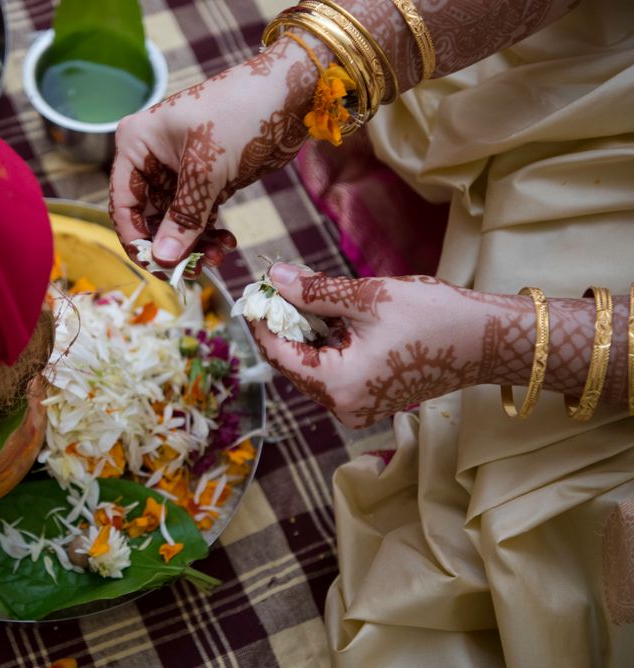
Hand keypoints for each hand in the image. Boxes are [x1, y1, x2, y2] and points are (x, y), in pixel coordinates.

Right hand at [109, 35, 322, 270]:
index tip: (158, 264)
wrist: (288, 94)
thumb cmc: (239, 114)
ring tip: (218, 257)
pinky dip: (209, 236)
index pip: (123, 202)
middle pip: (149, 217)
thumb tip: (164, 259)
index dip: (136, 237)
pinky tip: (226, 245)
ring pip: (175, 223)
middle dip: (170, 245)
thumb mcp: (206, 169)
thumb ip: (184, 217)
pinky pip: (198, 218)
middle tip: (194, 268)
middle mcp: (152, 158)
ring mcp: (180, 172)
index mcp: (137, 144)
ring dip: (193, 245)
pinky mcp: (206, 181)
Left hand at [250, 263, 495, 427]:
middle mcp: (344, 406)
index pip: (279, 353)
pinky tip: (329, 316)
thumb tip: (274, 277)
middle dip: (282, 323)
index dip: (262, 319)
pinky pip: (332, 372)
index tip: (255, 288)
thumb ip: (314, 291)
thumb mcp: (367, 297)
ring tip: (302, 294)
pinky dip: (326, 344)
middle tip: (276, 284)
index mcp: (339, 385)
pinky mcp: (369, 400)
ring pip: (311, 367)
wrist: (487, 341)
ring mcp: (357, 408)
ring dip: (304, 332)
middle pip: (292, 362)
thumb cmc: (433, 316)